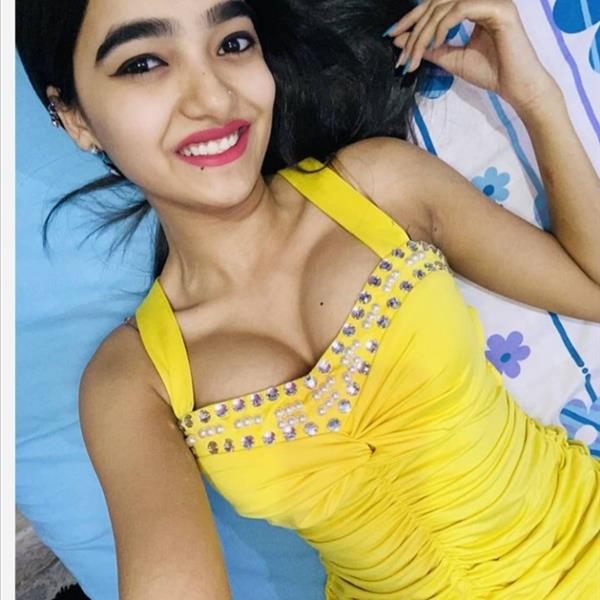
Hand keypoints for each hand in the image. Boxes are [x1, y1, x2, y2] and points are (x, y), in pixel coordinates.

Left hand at [384, 0, 560, 112]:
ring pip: (445, 6)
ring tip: (416, 55)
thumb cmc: (489, 72)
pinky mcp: (499, 8)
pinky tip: (435, 44)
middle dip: (414, 28)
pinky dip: (443, 26)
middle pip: (436, 3)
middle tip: (402, 53)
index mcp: (472, 5)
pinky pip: (461, 9)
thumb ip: (428, 47)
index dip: (411, 18)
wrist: (515, 86)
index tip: (392, 35)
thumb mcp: (451, 58)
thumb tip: (399, 40)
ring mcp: (491, 0)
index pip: (435, 4)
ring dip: (425, 32)